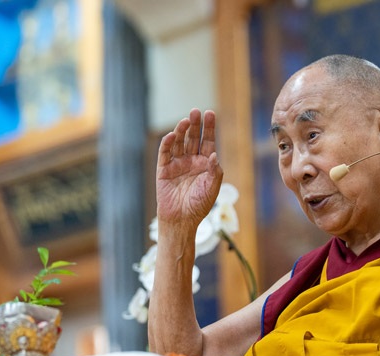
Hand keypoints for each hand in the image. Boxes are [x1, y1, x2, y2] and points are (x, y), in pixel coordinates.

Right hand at [156, 109, 222, 227]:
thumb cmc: (199, 206)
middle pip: (193, 138)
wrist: (181, 220)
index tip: (210, 113)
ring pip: (179, 142)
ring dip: (182, 130)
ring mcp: (177, 164)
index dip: (209, 127)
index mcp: (205, 164)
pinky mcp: (164, 169)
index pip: (208, 141)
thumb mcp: (212, 188)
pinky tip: (173, 135)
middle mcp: (191, 161)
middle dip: (195, 125)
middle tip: (196, 111)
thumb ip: (215, 172)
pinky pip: (165, 153)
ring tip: (186, 120)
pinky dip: (168, 143)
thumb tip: (215, 154)